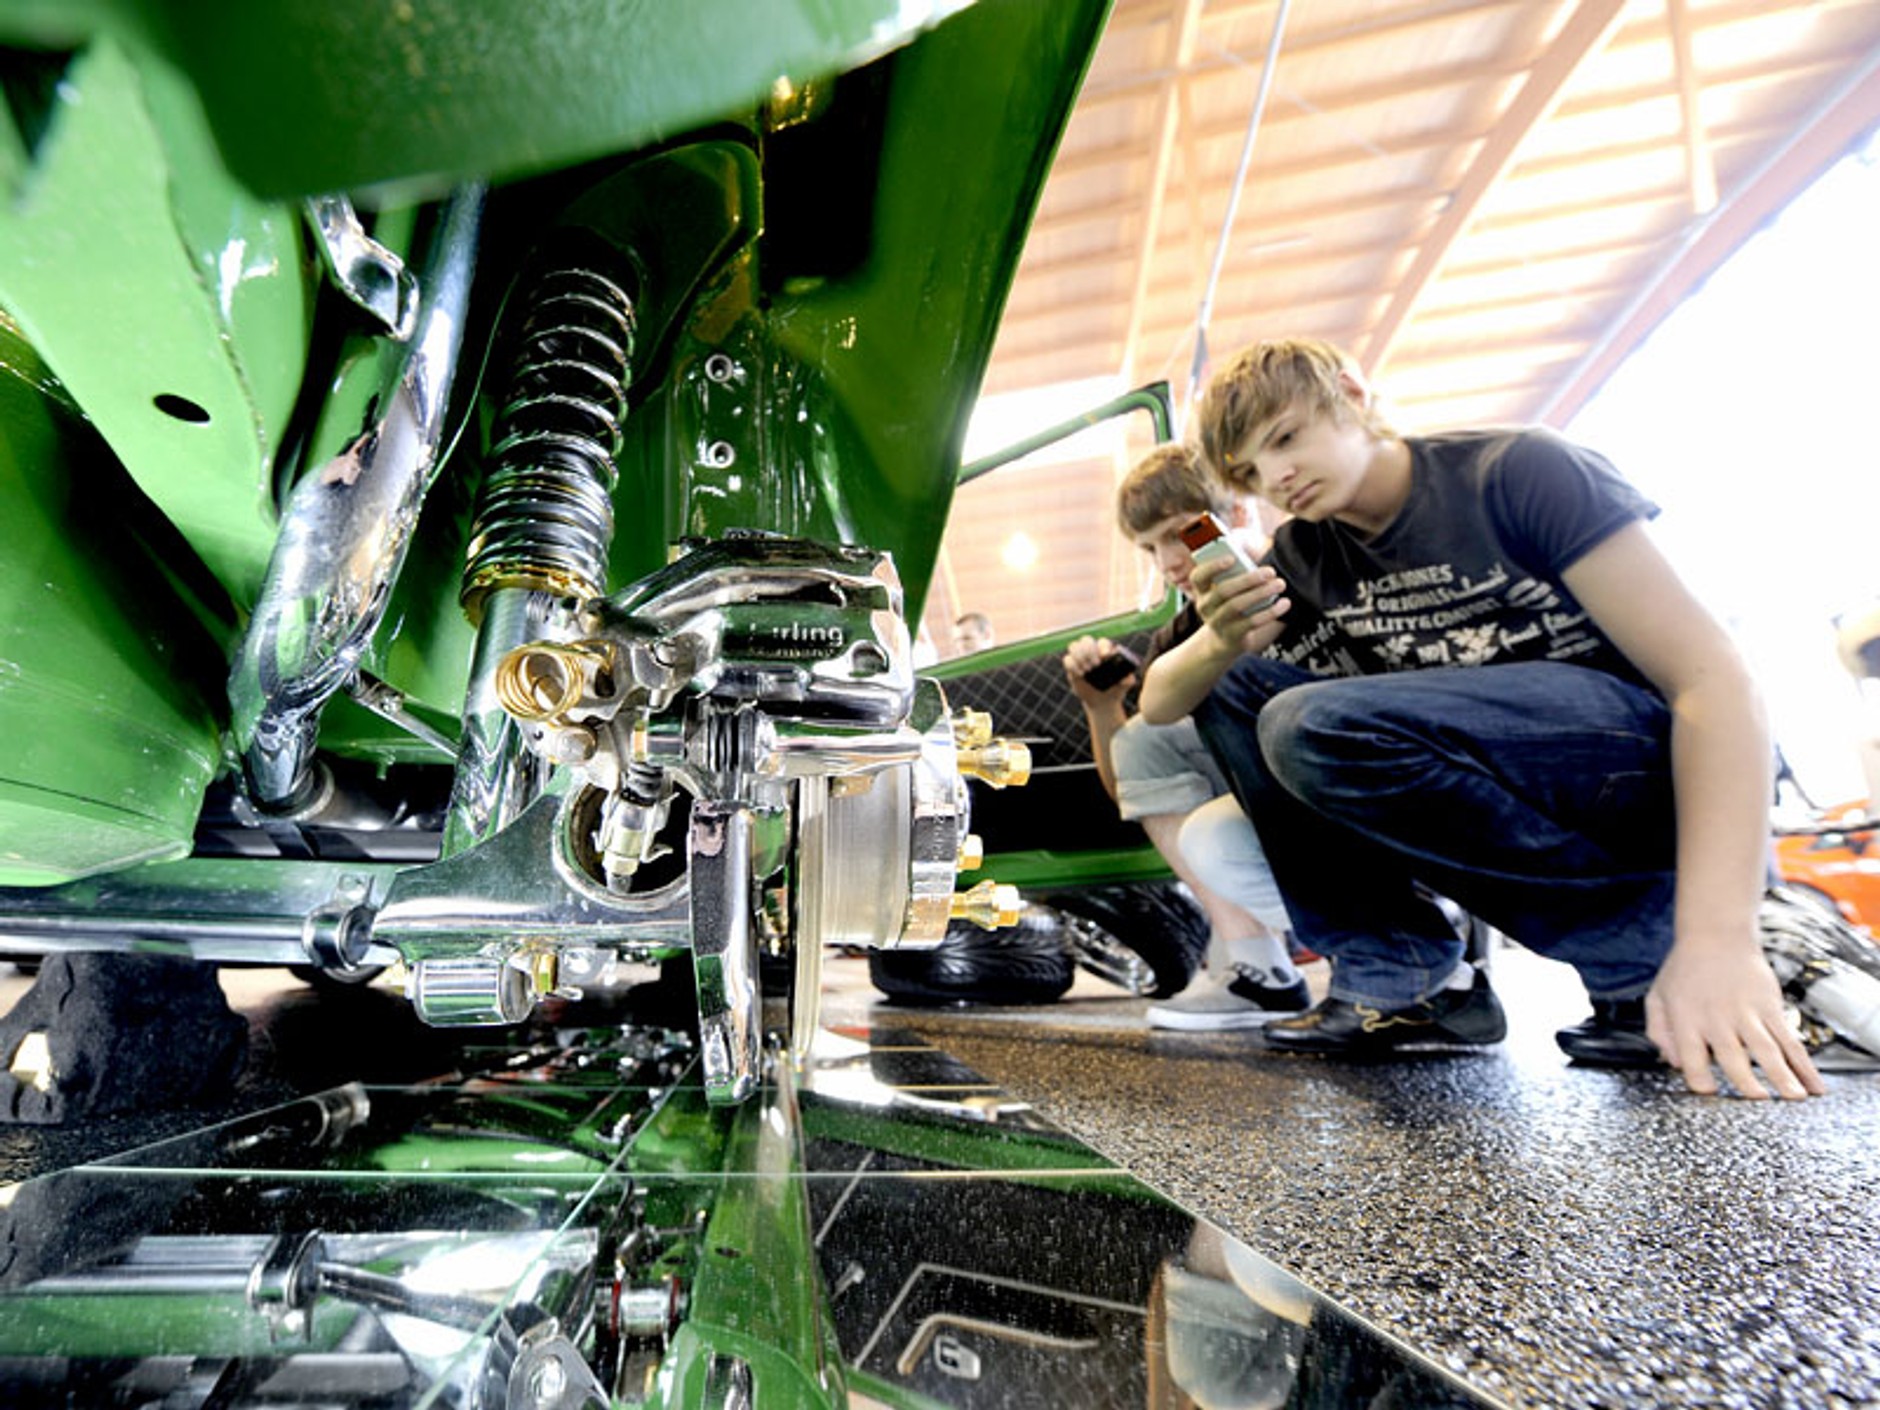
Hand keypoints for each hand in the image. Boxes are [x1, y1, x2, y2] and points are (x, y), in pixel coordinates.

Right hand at [1062, 635, 1132, 704]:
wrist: (1104, 701)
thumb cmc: (1117, 689)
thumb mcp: (1126, 684)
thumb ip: (1128, 679)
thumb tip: (1124, 677)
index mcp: (1106, 652)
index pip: (1102, 642)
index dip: (1103, 646)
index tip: (1105, 655)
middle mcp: (1092, 652)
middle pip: (1086, 640)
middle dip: (1089, 651)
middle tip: (1095, 666)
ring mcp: (1080, 659)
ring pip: (1073, 646)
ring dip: (1079, 656)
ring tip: (1087, 670)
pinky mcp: (1072, 668)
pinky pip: (1067, 659)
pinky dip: (1072, 665)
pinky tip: (1080, 674)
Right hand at [1192, 556, 1288, 653]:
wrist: (1225, 639)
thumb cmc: (1231, 603)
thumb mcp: (1228, 588)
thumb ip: (1237, 572)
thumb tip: (1256, 556)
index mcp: (1202, 590)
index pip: (1198, 576)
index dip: (1213, 566)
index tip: (1232, 558)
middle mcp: (1205, 607)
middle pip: (1223, 591)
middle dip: (1248, 579)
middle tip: (1271, 571)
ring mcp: (1217, 623)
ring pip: (1237, 606)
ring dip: (1261, 593)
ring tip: (1280, 584)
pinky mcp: (1232, 636)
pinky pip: (1252, 623)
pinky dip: (1270, 612)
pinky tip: (1284, 603)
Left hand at [1646, 939, 1825, 1098]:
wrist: (1715, 935)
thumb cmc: (1684, 970)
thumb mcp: (1658, 997)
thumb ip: (1658, 1031)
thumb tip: (1672, 1063)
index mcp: (1686, 1019)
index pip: (1691, 1058)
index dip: (1699, 1081)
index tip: (1710, 1093)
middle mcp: (1717, 1018)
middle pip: (1732, 1056)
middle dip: (1746, 1082)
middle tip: (1758, 1102)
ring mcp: (1747, 1012)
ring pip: (1767, 1049)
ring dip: (1783, 1075)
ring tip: (1794, 1098)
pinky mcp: (1770, 1007)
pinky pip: (1790, 1040)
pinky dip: (1804, 1064)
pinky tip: (1815, 1085)